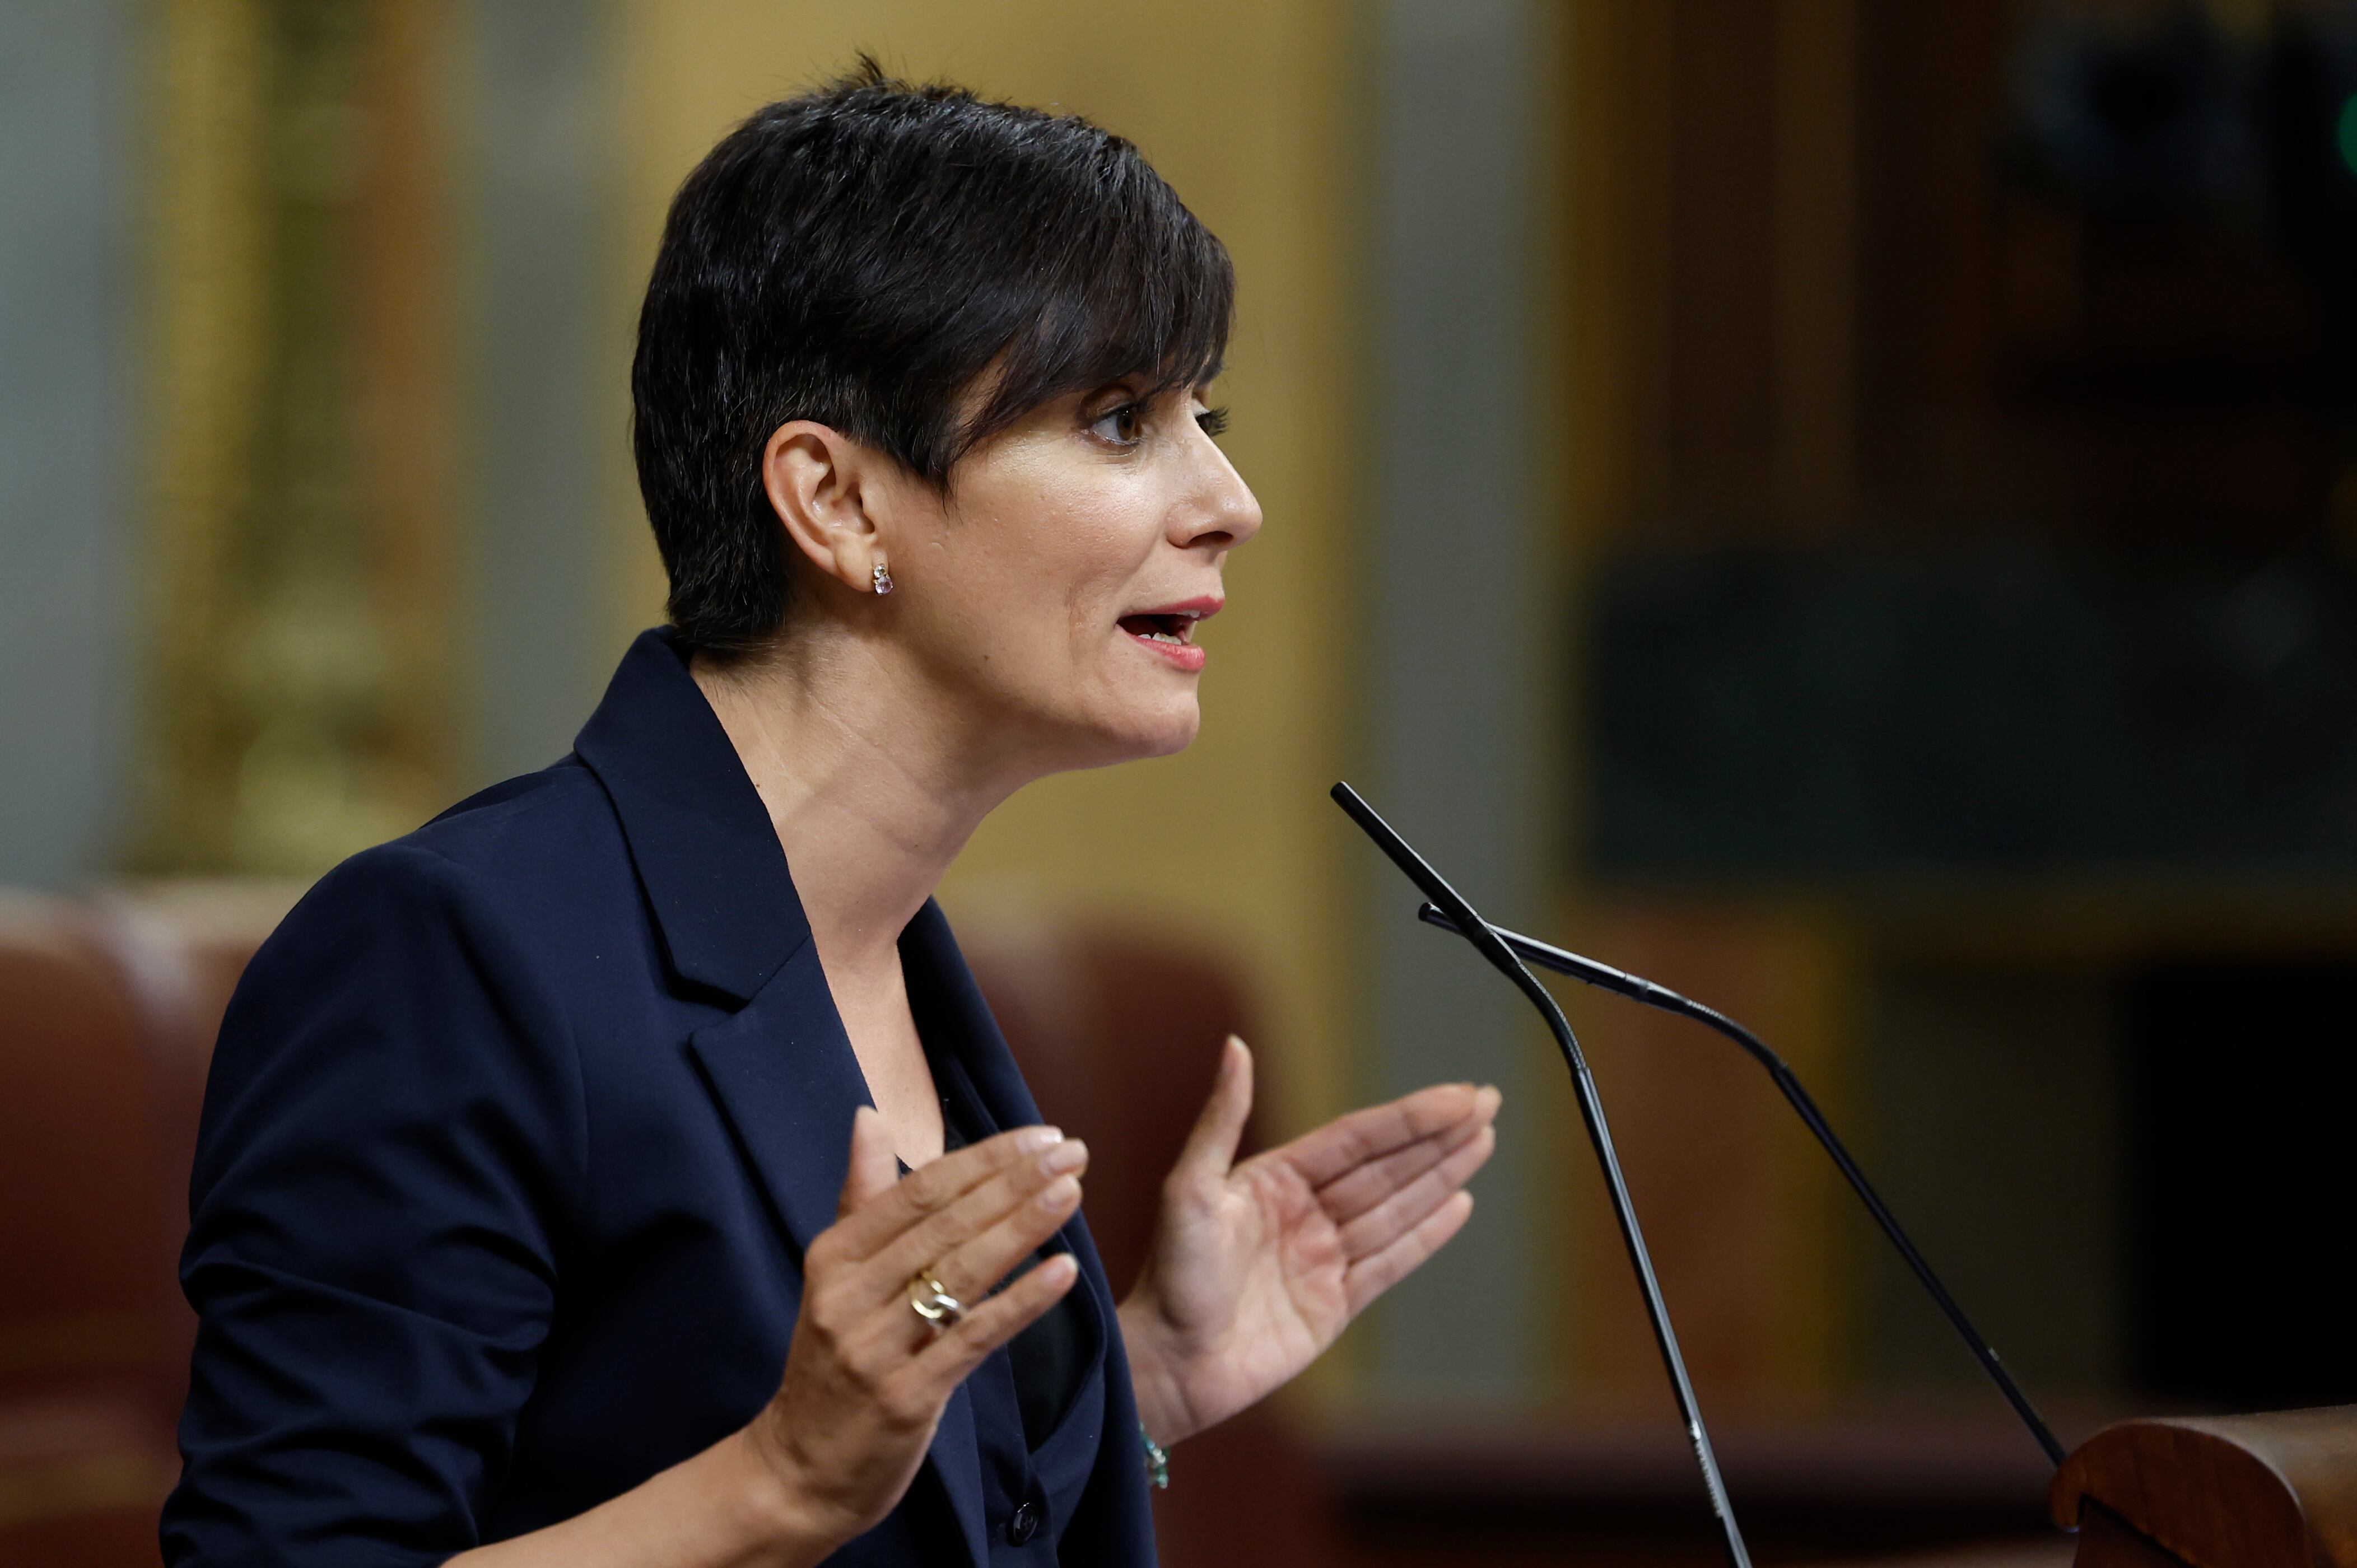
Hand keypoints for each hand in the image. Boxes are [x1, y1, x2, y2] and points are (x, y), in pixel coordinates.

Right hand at [744, 1109, 1086, 1555]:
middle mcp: (848, 1296)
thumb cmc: (829, 1363)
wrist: (797, 1471)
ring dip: (1022, 1227)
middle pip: (944, 1225)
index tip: (1040, 1137)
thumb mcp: (833, 1276)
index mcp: (833, 1257)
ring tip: (1072, 1192)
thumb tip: (868, 1117)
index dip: (984, 1159)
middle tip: (1072, 1152)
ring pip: (960, 1274)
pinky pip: (972, 1338)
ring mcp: (875, 1349)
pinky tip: (1064, 1272)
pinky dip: (1021, 1302)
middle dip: (1014, 1183)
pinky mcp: (906, 1398)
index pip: (919, 1191)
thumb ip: (861, 1197)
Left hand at [1117, 1038, 1499, 1445]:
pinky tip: (1459, 1203)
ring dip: (1441, 1176)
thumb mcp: (1188, 1189)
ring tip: (1483, 1141)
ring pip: (1396, 1209)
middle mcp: (1305, 1212)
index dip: (1410, 1117)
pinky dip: (1427, 1234)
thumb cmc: (1168, 1277)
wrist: (1167, 1367)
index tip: (1458, 1095)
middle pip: (1386, 1167)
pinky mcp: (1334, 1305)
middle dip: (1438, 1136)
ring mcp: (1323, 1259)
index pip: (1357, 1139)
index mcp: (1275, 1179)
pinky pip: (1391, 1262)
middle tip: (1489, 1102)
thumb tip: (1235, 1046)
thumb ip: (1221, 1119)